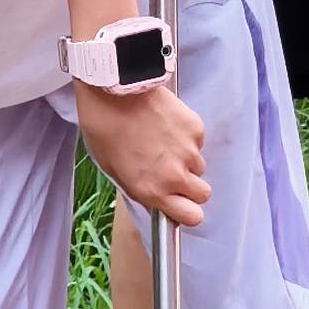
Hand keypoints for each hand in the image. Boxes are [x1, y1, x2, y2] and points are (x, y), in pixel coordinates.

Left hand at [74, 78, 210, 227]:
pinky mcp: (195, 128)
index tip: (181, 205)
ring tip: (164, 143)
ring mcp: (189, 151)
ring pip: (200, 166)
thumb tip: (155, 196)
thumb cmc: (105, 127)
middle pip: (203, 194)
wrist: (114, 91)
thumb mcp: (113, 170)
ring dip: (187, 160)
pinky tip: (165, 125)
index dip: (187, 211)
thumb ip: (140, 189)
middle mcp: (175, 176)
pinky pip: (197, 141)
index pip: (191, 217)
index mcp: (152, 190)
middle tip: (175, 174)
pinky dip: (186, 137)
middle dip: (191, 188)